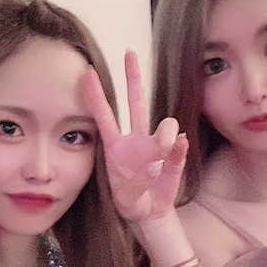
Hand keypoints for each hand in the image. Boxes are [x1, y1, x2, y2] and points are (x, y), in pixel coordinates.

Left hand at [82, 50, 186, 223]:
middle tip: (129, 53)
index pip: (104, 117)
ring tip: (165, 149)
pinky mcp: (173, 157)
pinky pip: (179, 146)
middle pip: (135, 103)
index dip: (96, 96)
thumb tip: (159, 158)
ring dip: (166, 134)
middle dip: (133, 78)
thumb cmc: (129, 203)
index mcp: (115, 148)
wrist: (148, 214)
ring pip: (165, 124)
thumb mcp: (125, 198)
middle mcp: (135, 141)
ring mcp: (155, 147)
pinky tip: (178, 148)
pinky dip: (179, 147)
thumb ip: (138, 181)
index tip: (88, 73)